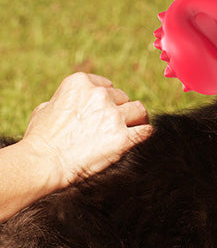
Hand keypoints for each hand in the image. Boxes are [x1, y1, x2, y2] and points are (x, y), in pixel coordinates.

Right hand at [22, 72, 152, 186]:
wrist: (42, 164)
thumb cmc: (40, 139)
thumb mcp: (46, 108)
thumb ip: (65, 100)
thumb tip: (72, 103)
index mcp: (81, 83)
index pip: (107, 86)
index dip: (107, 99)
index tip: (104, 110)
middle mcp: (100, 95)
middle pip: (123, 98)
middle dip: (119, 110)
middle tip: (113, 125)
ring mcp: (113, 116)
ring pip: (139, 111)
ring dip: (136, 119)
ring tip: (133, 128)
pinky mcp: (123, 138)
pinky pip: (146, 131)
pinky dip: (144, 134)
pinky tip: (140, 138)